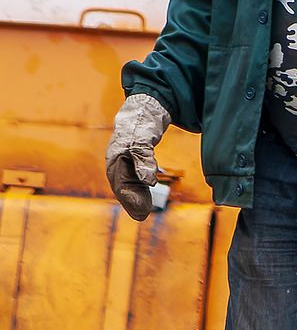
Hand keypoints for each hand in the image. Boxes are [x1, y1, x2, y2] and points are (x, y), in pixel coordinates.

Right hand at [105, 94, 170, 220]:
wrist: (139, 113)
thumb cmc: (138, 126)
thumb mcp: (141, 141)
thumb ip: (144, 159)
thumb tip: (148, 181)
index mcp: (114, 159)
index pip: (120, 183)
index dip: (130, 198)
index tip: (141, 209)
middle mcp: (116, 164)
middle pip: (122, 187)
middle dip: (131, 202)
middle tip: (142, 216)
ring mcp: (123, 164)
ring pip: (128, 186)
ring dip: (135, 199)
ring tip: (143, 213)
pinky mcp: (132, 163)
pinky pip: (134, 181)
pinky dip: (140, 191)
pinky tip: (145, 201)